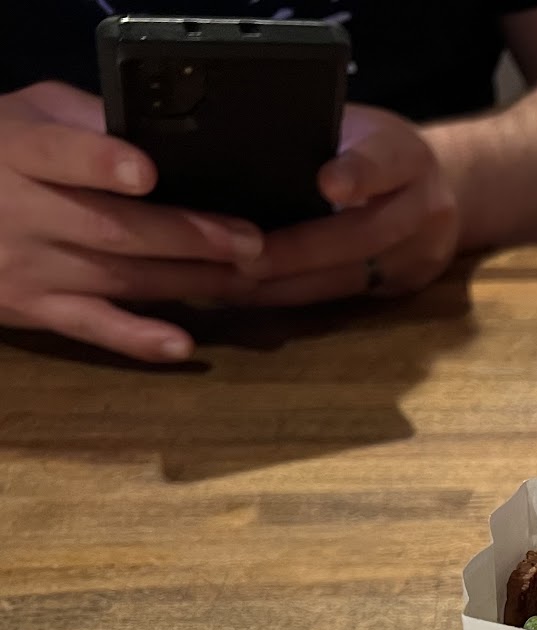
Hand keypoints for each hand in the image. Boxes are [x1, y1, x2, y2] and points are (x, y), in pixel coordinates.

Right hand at [0, 81, 261, 361]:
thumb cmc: (0, 150)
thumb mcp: (31, 114)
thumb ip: (89, 120)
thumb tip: (166, 132)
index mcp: (18, 151)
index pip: (58, 154)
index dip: (100, 163)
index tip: (147, 172)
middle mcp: (20, 211)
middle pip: (111, 228)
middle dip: (188, 236)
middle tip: (250, 242)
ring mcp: (27, 266)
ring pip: (118, 278)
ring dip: (189, 281)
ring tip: (247, 278)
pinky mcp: (35, 308)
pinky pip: (91, 327)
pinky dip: (137, 339)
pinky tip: (180, 345)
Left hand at [240, 105, 459, 305]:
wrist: (440, 188)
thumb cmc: (373, 148)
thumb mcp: (356, 127)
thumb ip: (314, 137)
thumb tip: (235, 146)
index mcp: (409, 156)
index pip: (385, 162)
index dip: (358, 174)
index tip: (327, 184)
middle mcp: (425, 210)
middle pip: (360, 237)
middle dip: (293, 251)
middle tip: (235, 255)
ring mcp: (419, 257)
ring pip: (345, 279)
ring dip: (278, 284)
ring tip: (222, 282)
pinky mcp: (402, 288)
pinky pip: (339, 296)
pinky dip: (286, 295)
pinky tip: (242, 293)